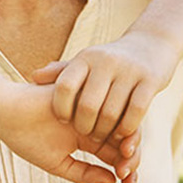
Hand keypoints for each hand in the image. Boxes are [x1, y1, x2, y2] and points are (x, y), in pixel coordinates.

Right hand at [0, 82, 140, 182]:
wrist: (6, 111)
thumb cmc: (26, 138)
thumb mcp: (58, 163)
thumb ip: (84, 173)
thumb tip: (113, 180)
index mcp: (85, 137)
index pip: (112, 152)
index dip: (125, 168)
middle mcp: (91, 120)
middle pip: (120, 137)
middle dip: (130, 157)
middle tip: (131, 175)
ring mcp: (87, 105)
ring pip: (117, 121)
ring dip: (126, 141)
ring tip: (127, 159)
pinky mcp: (84, 92)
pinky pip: (106, 104)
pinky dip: (115, 122)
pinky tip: (119, 139)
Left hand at [32, 30, 178, 143]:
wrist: (150, 45)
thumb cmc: (109, 61)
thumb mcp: (84, 62)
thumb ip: (60, 72)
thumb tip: (33, 77)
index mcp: (85, 58)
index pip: (65, 85)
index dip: (61, 107)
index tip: (63, 120)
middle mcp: (105, 62)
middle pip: (88, 105)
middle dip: (85, 127)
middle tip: (86, 136)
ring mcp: (128, 71)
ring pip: (112, 112)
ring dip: (106, 132)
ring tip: (103, 138)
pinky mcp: (149, 81)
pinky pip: (136, 112)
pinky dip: (127, 129)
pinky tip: (123, 135)